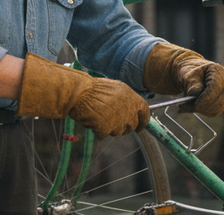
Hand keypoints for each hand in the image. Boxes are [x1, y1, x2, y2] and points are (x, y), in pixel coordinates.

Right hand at [17, 54, 148, 136]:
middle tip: (112, 121)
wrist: (79, 92)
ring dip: (110, 128)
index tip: (140, 126)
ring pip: (117, 132)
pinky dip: (97, 130)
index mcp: (131, 97)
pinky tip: (91, 121)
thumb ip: (125, 100)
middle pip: (131, 125)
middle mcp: (127, 110)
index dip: (143, 121)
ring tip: (98, 116)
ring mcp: (117, 120)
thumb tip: (131, 110)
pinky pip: (102, 134)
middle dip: (123, 126)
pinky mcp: (106, 128)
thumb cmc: (93, 89)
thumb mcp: (115, 89)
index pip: (144, 112)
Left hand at [143, 42, 223, 116]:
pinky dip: (202, 111)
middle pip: (217, 103)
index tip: (190, 105)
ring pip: (216, 109)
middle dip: (199, 107)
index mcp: (217, 72)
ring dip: (200, 110)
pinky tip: (193, 106)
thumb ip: (191, 82)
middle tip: (184, 107)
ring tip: (186, 105)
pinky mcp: (221, 98)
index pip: (215, 92)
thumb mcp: (185, 73)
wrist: (185, 69)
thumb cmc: (185, 69)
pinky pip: (214, 111)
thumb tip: (196, 93)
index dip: (203, 101)